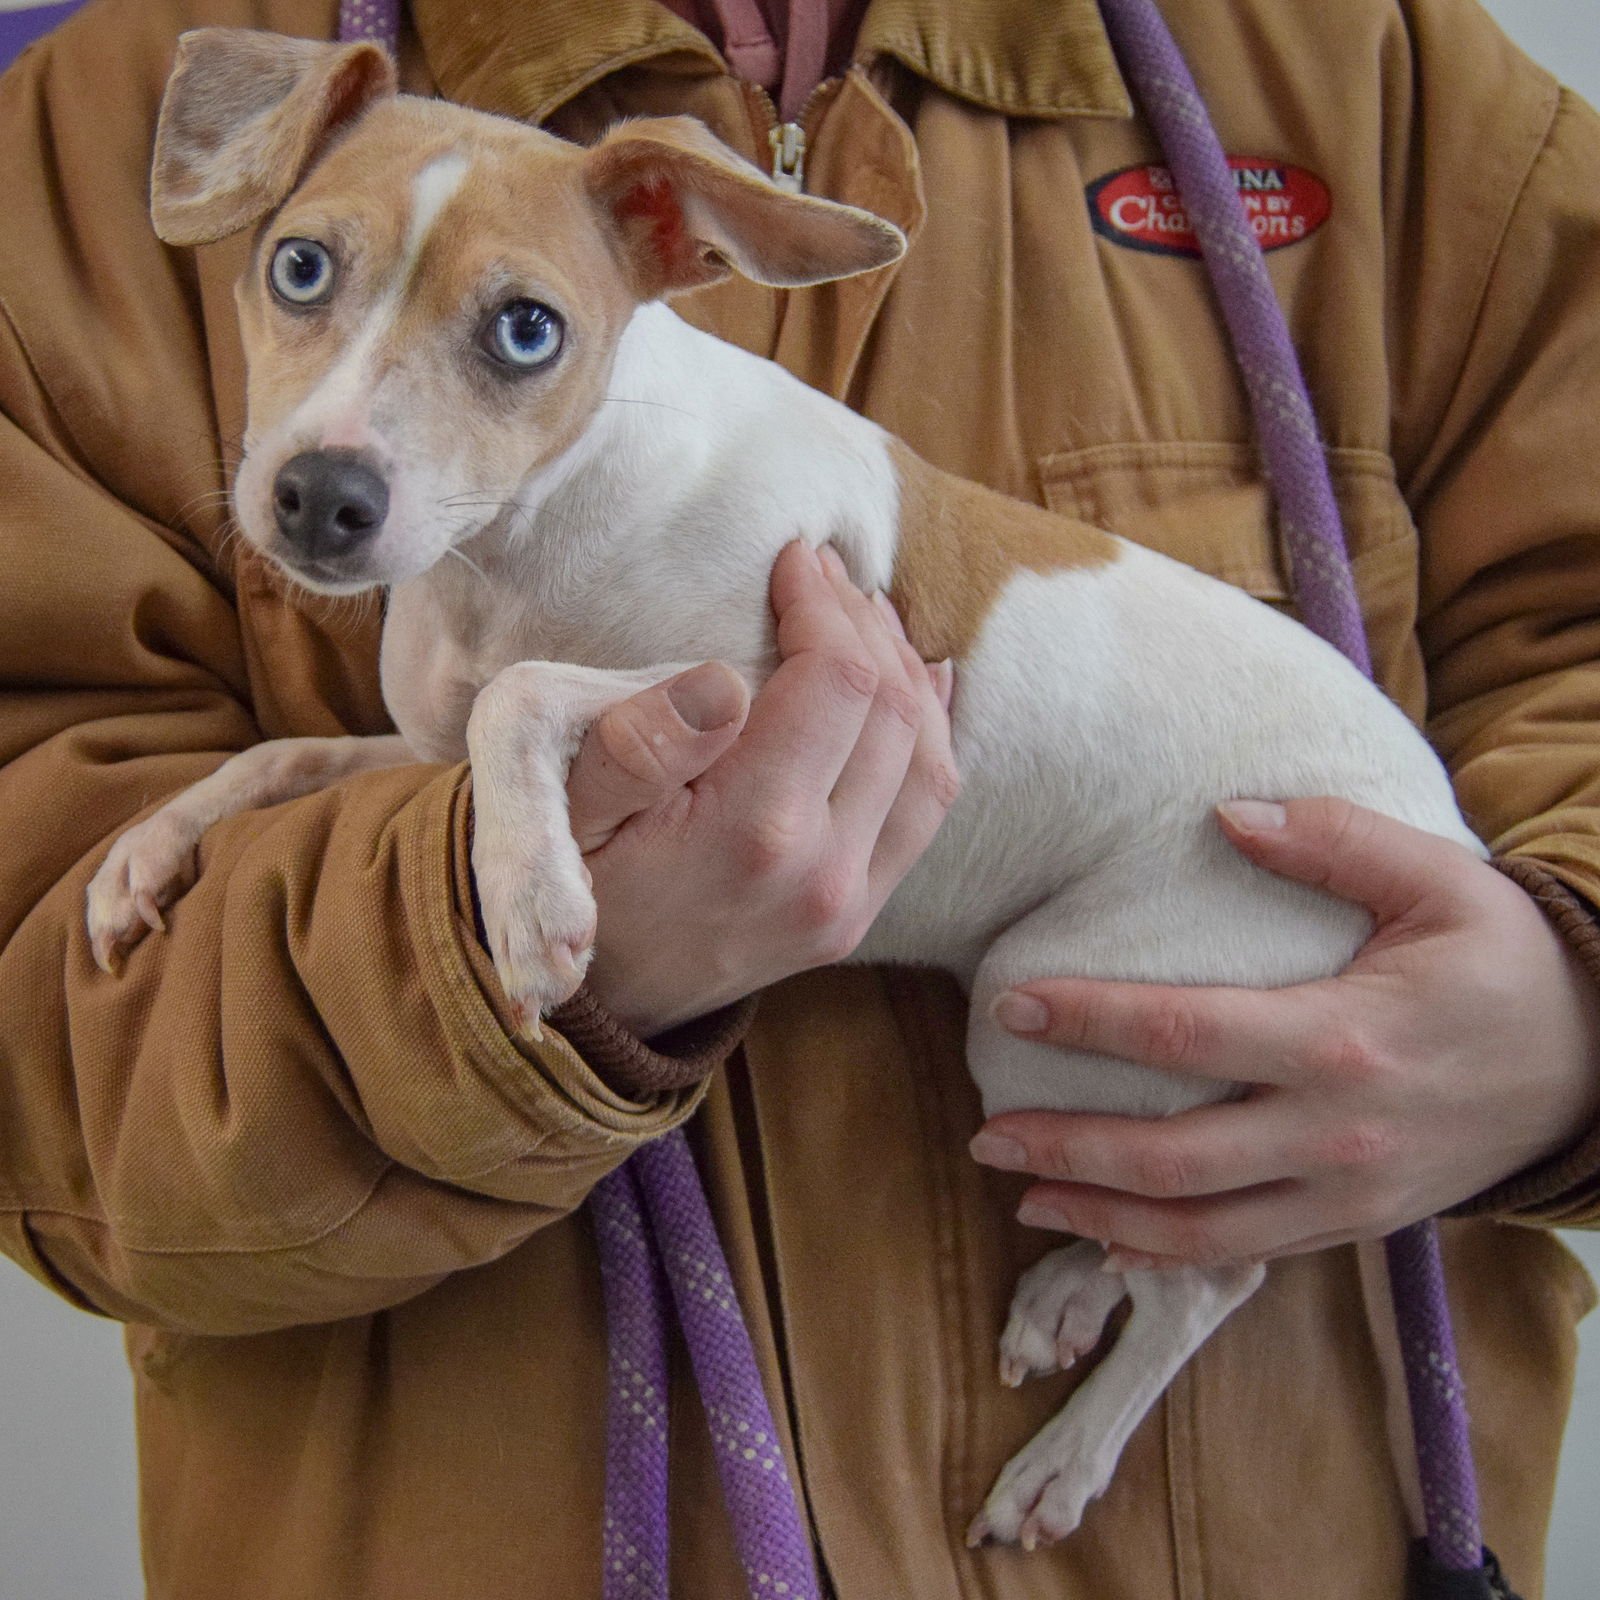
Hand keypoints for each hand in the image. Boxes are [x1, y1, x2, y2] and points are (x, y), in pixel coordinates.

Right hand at [566, 542, 958, 1035]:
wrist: (596, 1002)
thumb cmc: (575, 886)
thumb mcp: (568, 812)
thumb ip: (640, 747)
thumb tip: (722, 678)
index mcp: (754, 833)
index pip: (835, 683)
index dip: (823, 606)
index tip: (791, 560)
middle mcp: (824, 872)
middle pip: (893, 712)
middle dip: (866, 626)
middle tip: (826, 576)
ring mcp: (852, 902)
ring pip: (929, 761)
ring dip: (908, 676)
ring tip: (867, 617)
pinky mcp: (859, 916)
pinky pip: (926, 812)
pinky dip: (931, 737)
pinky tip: (916, 686)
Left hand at [969, 797, 1599, 1267]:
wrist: (1595, 1066)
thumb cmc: (1508, 962)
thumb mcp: (1440, 881)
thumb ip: (1332, 840)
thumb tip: (1225, 814)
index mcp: (1343, 1039)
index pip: (1184, 1035)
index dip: (1087, 1021)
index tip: (1010, 1006)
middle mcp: (1334, 1133)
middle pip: (1173, 1158)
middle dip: (1068, 1150)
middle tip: (988, 1133)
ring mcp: (1346, 1193)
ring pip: (1201, 1230)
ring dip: (1102, 1218)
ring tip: (1022, 1196)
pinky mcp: (1355, 1223)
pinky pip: (1248, 1254)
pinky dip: (1171, 1255)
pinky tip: (1110, 1242)